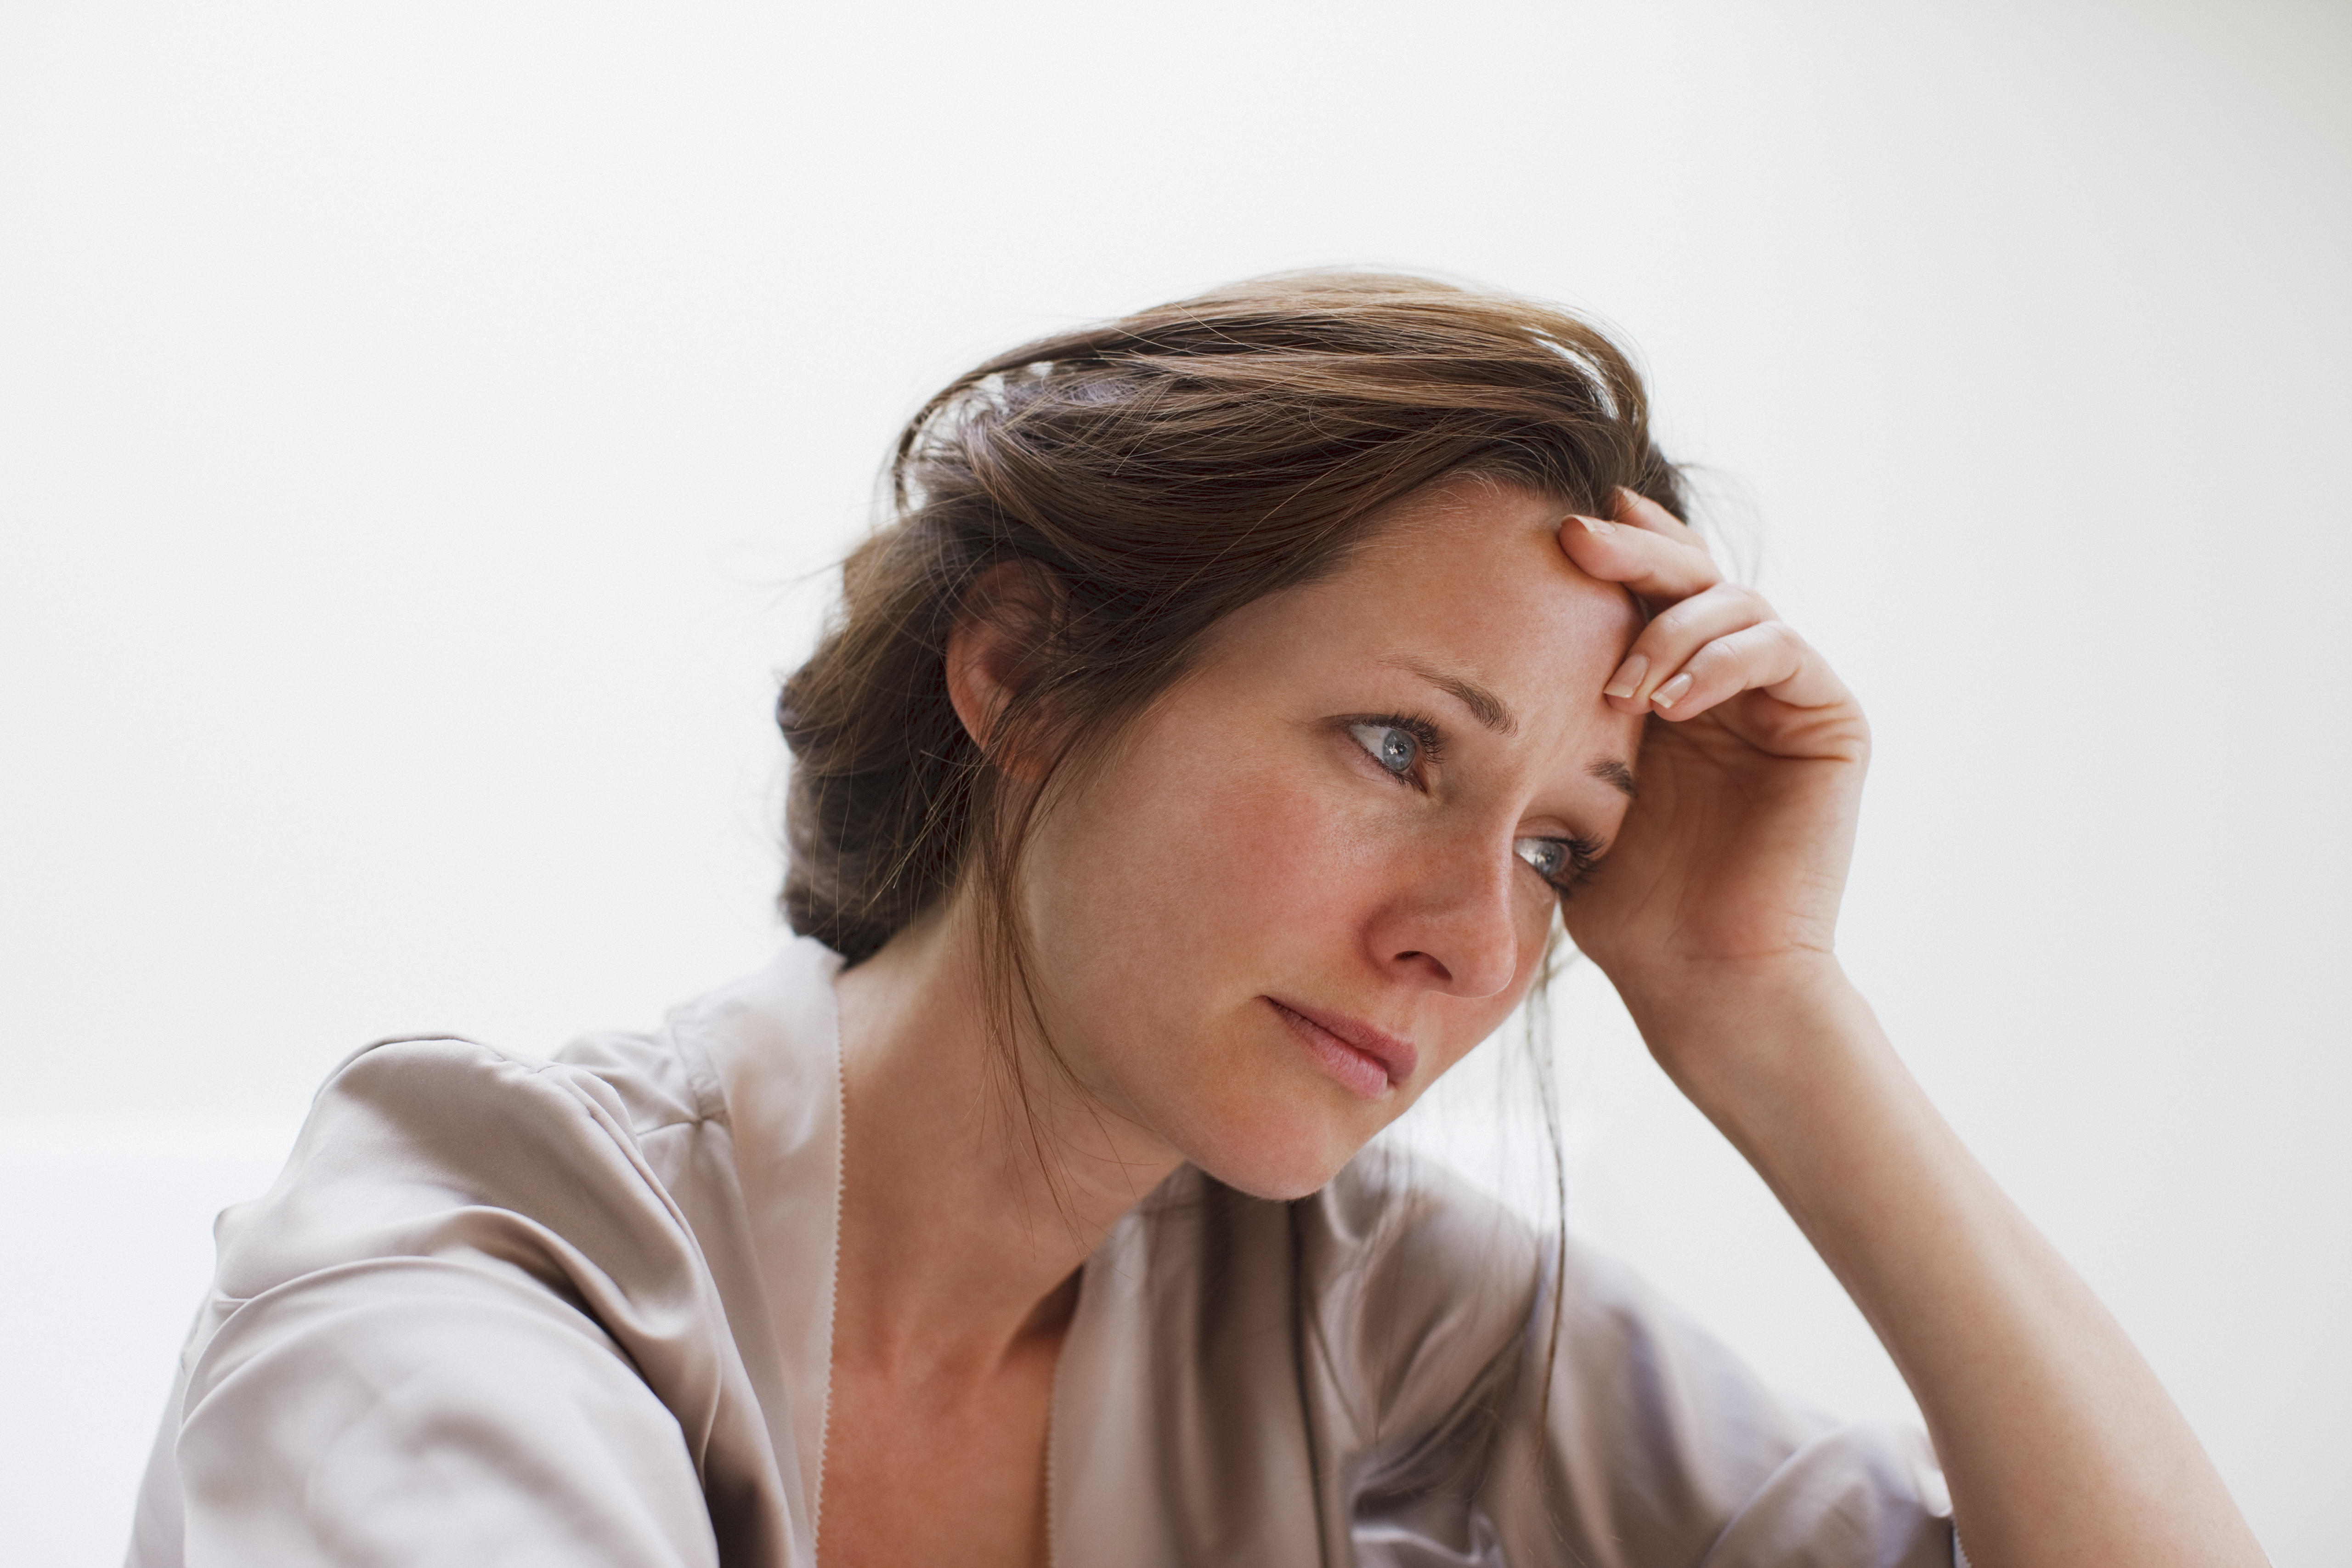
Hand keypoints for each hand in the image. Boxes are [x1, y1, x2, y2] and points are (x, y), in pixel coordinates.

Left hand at [1553, 488, 1869, 1021]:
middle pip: (1691, 577)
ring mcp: (1782, 700)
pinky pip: (1782, 650)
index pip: (1648, 593)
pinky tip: (1671, 700)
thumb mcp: (1569, 794)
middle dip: (1634, 552)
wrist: (1702, 980)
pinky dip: (1723, 659)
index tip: (1553, 525)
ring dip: (1670, 627)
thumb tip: (1472, 659)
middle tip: (1574, 538)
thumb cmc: (1630, 908)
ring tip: (1621, 687)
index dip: (1614, 550)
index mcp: (1670, 691)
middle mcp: (1730, 684)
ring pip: (1736, 602)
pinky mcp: (1828, 723)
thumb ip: (1553, 721)